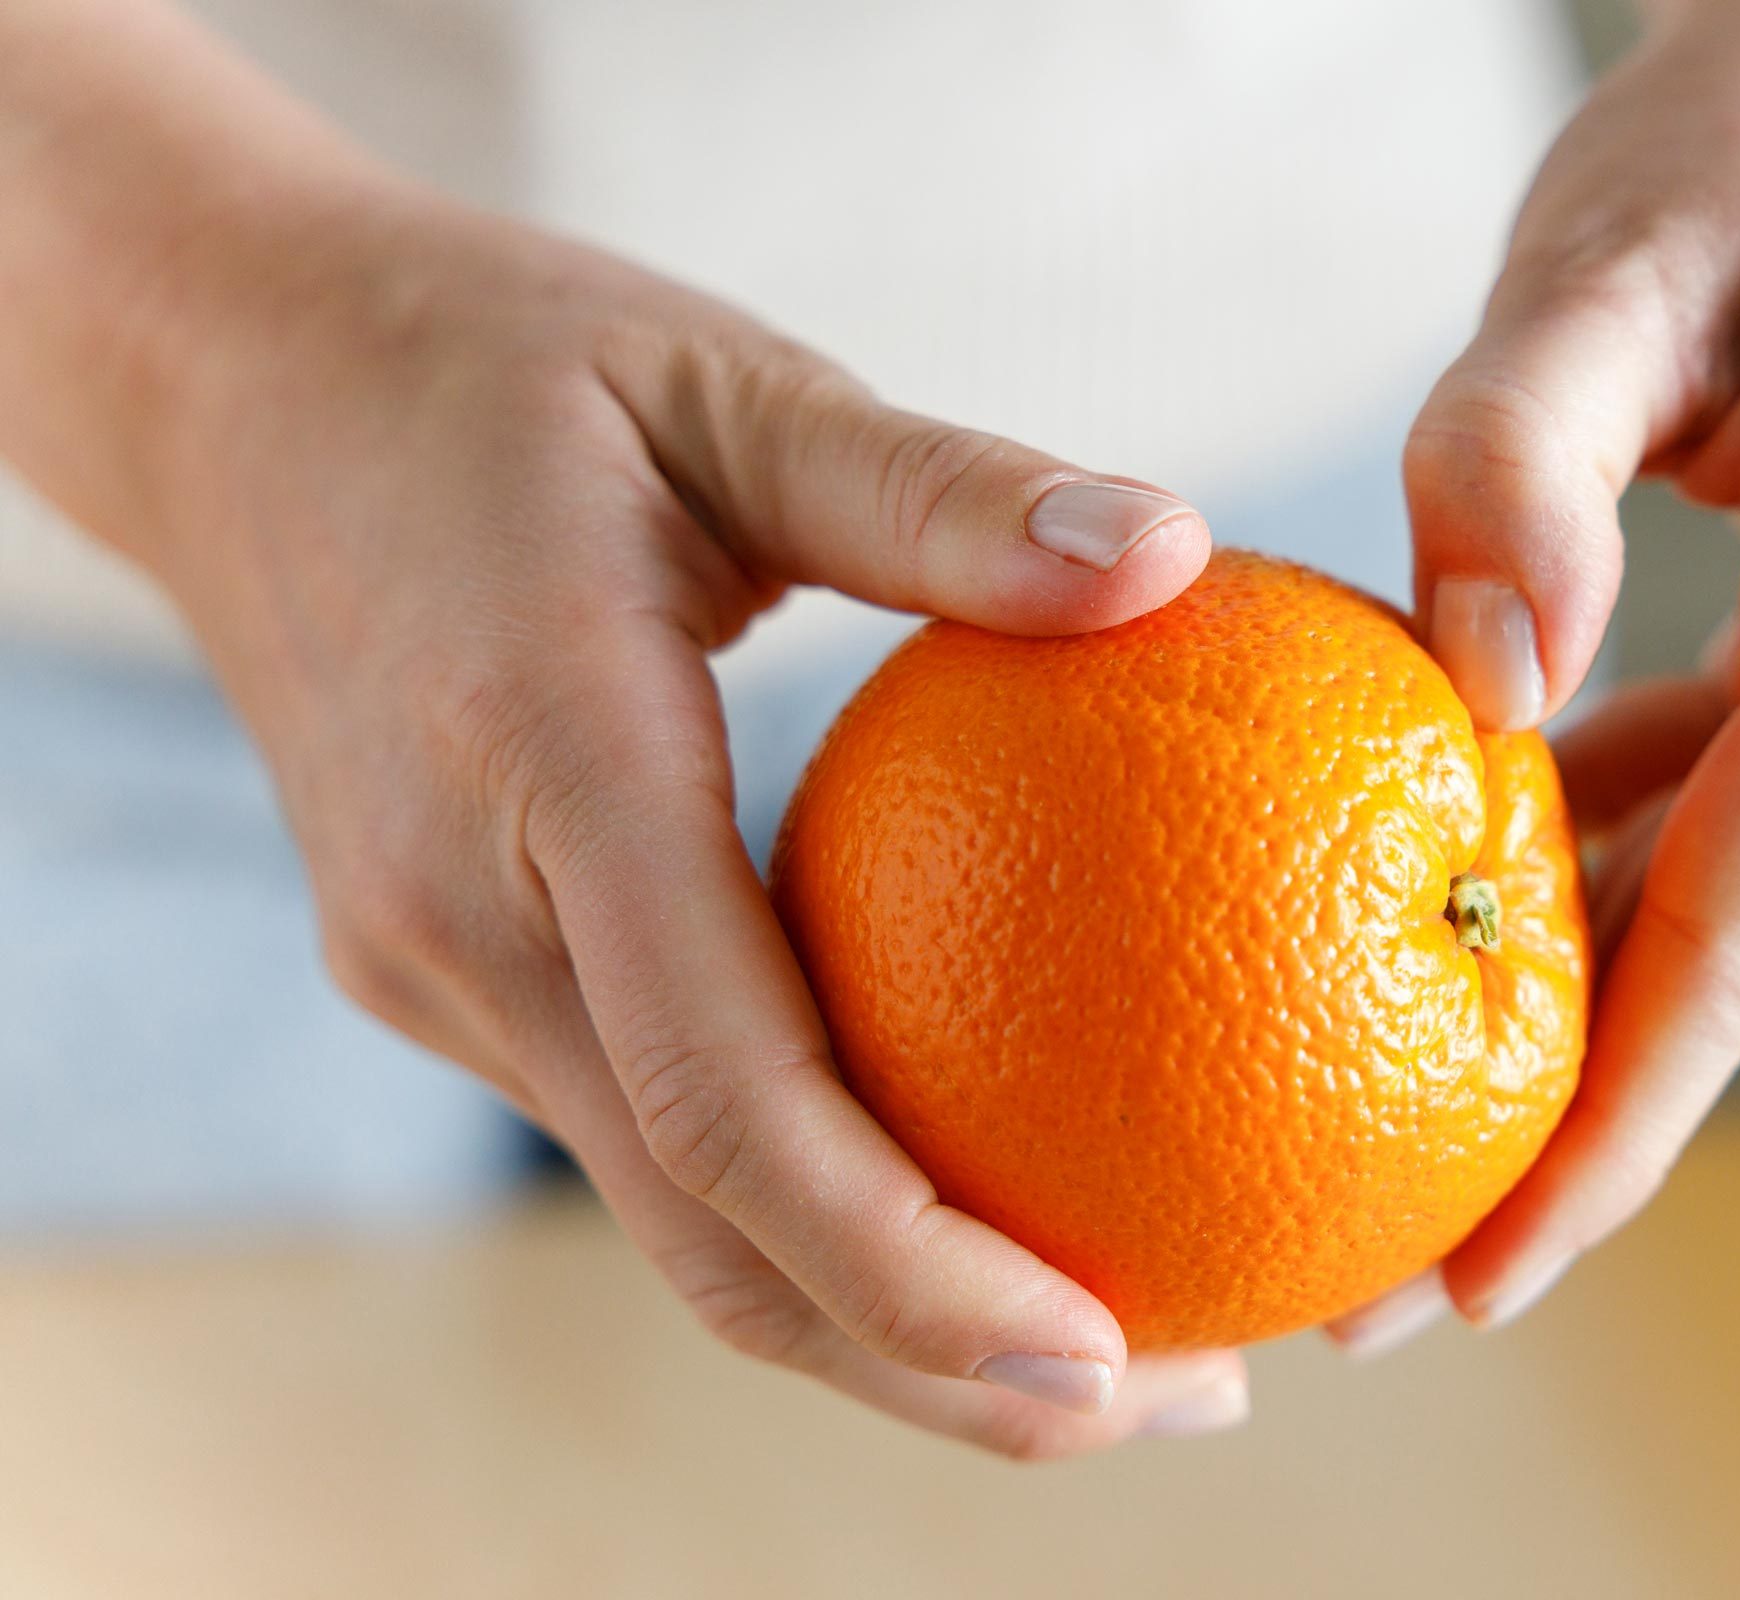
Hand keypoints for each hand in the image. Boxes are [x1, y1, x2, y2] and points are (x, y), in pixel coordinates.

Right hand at [0, 7, 1247, 1445]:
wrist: (229, 377)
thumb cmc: (501, 360)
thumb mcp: (734, 383)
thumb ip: (942, 489)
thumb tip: (1175, 554)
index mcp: (542, 770)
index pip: (724, 1098)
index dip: (911, 1266)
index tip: (1107, 1355)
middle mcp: (466, 921)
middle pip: (708, 1236)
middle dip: (936, 1368)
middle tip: (1184, 1402)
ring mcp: (437, 964)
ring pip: (672, 1217)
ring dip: (877, 1316)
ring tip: (1106, 1345)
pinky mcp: (449, 964)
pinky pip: (643, 1125)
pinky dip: (799, 1202)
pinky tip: (956, 1178)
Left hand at [1335, 0, 1739, 1345]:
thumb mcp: (1602, 256)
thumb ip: (1517, 453)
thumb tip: (1468, 693)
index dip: (1622, 1112)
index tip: (1490, 1269)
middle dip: (1580, 1120)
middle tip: (1399, 1281)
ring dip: (1590, 1015)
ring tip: (1410, 1157)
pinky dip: (1619, 877)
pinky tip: (1469, 938)